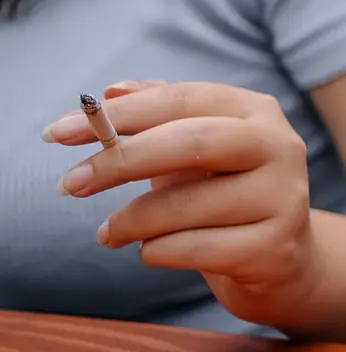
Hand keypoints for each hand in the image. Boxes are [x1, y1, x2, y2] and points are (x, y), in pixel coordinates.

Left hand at [45, 81, 324, 331]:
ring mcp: (283, 197)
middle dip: (120, 161)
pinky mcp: (276, 247)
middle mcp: (280, 146)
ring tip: (109, 233)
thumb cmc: (226, 196)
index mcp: (257, 112)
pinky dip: (158, 252)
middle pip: (192, 141)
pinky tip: (152, 252)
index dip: (122, 114)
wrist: (283, 261)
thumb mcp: (194, 151)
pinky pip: (196, 249)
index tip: (57, 134)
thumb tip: (113, 90)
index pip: (184, 99)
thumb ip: (159, 115)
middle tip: (69, 184)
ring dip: (131, 221)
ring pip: (187, 204)